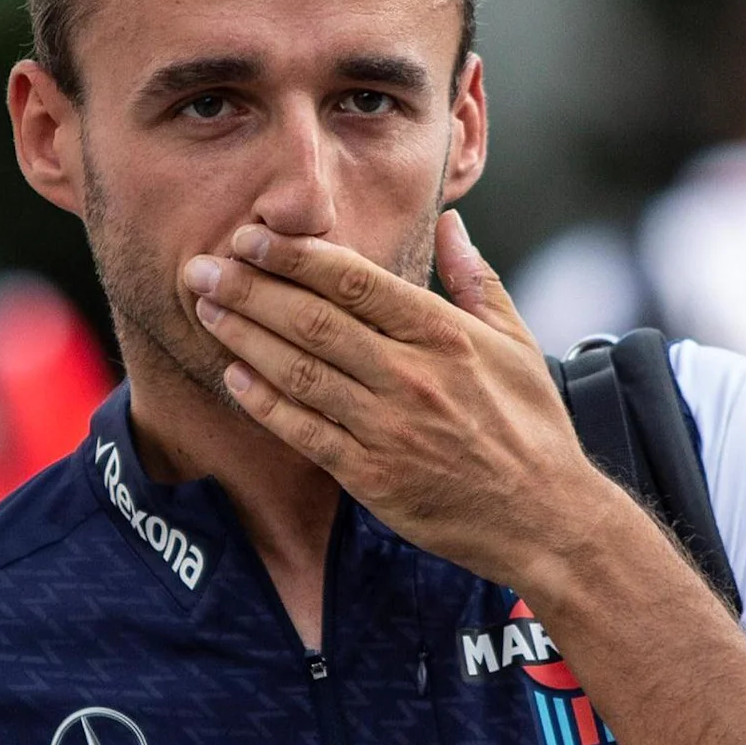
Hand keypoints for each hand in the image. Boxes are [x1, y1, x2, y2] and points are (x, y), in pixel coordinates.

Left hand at [185, 211, 628, 594]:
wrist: (544, 518)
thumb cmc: (531, 427)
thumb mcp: (515, 343)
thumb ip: (475, 281)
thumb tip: (451, 226)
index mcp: (444, 335)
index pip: (355, 282)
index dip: (296, 256)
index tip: (252, 237)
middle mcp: (411, 376)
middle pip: (314, 320)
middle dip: (251, 288)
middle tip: (202, 266)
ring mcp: (388, 428)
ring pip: (300, 371)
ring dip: (245, 337)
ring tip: (204, 308)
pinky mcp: (371, 476)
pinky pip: (304, 432)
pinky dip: (264, 402)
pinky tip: (232, 376)